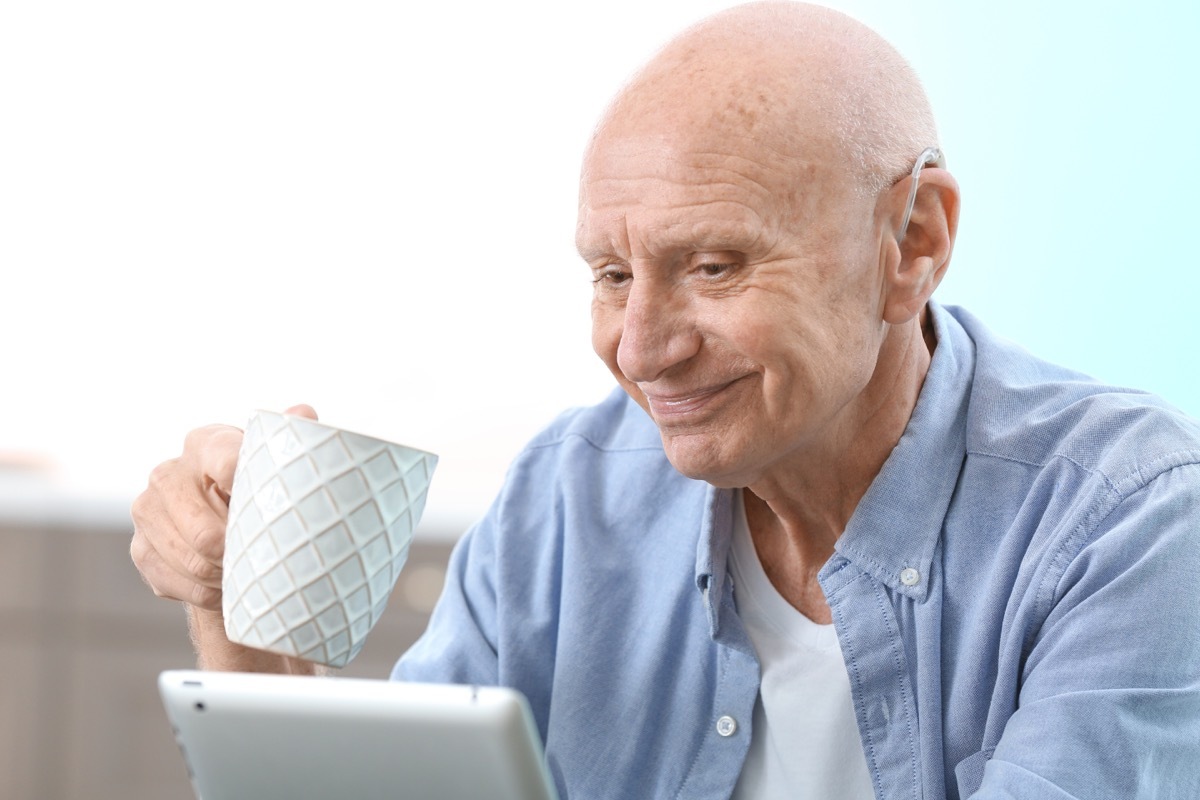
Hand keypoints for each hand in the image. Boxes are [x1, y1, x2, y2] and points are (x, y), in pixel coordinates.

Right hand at [130, 404, 317, 608]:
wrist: (228, 527)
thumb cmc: (261, 489)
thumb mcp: (279, 464)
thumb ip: (292, 439)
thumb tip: (303, 412)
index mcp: (206, 442)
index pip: (227, 462)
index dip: (248, 490)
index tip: (268, 511)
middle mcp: (168, 472)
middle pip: (206, 531)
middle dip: (238, 553)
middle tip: (264, 560)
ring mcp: (147, 510)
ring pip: (193, 560)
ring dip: (226, 575)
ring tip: (249, 571)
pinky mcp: (140, 549)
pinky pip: (179, 583)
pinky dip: (208, 592)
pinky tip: (226, 584)